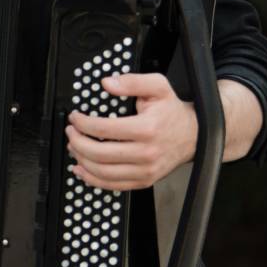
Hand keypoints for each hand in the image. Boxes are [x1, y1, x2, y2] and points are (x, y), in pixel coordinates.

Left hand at [65, 72, 198, 189]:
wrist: (195, 135)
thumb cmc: (172, 111)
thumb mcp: (158, 87)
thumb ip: (132, 82)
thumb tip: (107, 83)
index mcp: (147, 129)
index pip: (103, 129)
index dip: (82, 123)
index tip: (75, 117)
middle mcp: (146, 153)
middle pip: (99, 154)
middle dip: (77, 142)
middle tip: (71, 132)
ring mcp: (146, 170)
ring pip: (102, 172)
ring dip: (81, 160)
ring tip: (74, 147)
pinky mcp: (145, 181)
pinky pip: (112, 185)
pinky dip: (92, 179)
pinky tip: (81, 169)